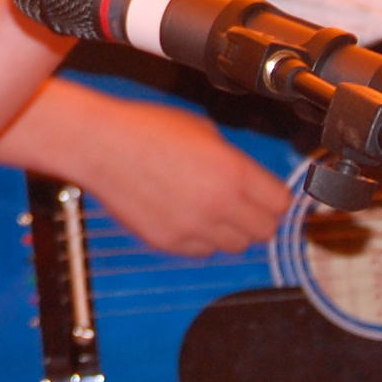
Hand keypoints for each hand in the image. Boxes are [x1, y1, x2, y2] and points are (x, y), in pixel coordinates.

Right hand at [66, 90, 290, 256]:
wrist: (100, 145)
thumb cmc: (145, 130)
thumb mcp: (202, 130)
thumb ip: (232, 160)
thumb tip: (247, 180)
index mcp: (233, 172)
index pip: (280, 204)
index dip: (273, 199)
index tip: (267, 197)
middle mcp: (218, 204)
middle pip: (264, 232)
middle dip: (257, 219)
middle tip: (242, 207)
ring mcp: (193, 227)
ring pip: (235, 247)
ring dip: (229, 231)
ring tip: (209, 210)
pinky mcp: (168, 242)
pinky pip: (201, 251)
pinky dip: (200, 239)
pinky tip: (185, 216)